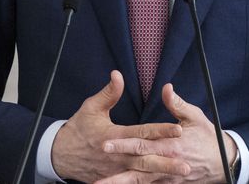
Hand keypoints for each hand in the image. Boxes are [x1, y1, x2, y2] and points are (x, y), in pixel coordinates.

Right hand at [51, 70, 187, 182]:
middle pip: (146, 159)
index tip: (178, 129)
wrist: (60, 155)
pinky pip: (134, 182)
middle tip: (187, 163)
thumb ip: (108, 93)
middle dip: (167, 161)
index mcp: (113, 136)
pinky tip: (165, 182)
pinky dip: (149, 183)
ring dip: (162, 174)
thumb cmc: (78, 128)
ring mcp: (115, 170)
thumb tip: (118, 74)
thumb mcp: (90, 107)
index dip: (160, 131)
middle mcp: (117, 155)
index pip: (141, 133)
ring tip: (182, 174)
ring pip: (143, 173)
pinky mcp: (113, 178)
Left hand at [95, 83, 236, 183]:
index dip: (123, 144)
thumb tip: (166, 88)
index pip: (142, 144)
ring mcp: (167, 177)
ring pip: (139, 182)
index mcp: (170, 145)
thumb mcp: (195, 117)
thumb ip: (177, 104)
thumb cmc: (208, 137)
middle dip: (115, 168)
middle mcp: (166, 163)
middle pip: (136, 166)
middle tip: (96, 166)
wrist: (223, 162)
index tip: (105, 143)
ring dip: (120, 183)